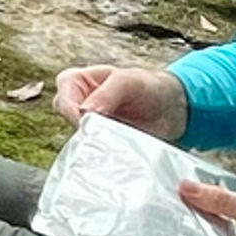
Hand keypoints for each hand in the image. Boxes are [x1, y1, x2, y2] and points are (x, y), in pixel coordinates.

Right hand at [54, 63, 188, 141]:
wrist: (172, 110)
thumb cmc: (148, 87)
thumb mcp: (128, 82)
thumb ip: (106, 94)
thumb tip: (84, 112)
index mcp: (77, 81)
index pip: (62, 98)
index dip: (71, 111)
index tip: (86, 123)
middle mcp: (78, 103)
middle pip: (66, 120)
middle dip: (83, 130)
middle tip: (103, 135)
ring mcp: (88, 126)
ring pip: (78, 139)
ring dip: (94, 143)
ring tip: (116, 142)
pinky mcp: (99, 143)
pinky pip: (93, 152)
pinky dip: (103, 154)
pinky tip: (116, 154)